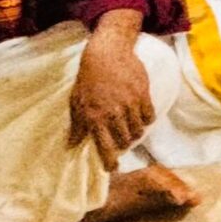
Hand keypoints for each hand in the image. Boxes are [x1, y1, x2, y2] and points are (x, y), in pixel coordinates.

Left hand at [68, 30, 155, 165]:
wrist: (107, 53)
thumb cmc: (88, 78)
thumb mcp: (77, 102)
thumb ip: (77, 126)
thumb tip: (71, 146)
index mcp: (94, 118)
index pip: (104, 148)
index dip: (110, 162)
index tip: (113, 168)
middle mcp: (113, 114)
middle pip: (125, 141)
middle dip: (123, 144)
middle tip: (121, 140)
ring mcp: (130, 104)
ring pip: (138, 130)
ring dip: (135, 132)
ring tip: (131, 128)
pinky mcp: (143, 95)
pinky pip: (150, 116)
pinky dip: (146, 119)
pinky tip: (141, 115)